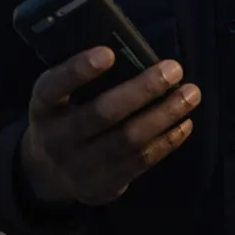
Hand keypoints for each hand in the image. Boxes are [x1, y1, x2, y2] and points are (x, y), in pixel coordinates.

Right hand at [19, 46, 200, 205]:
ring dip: (164, 114)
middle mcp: (58, 138)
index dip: (78, 70)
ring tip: (191, 94)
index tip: (108, 53)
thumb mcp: (60, 98)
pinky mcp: (104, 184)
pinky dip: (167, 140)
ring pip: (128, 139)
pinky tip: (185, 122)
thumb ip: (84, 80)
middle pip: (101, 114)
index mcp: (43, 108)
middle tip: (174, 69)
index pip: (53, 87)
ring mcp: (81, 165)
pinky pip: (140, 161)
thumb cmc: (65, 117)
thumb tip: (135, 50)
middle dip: (142, 90)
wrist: (48, 175)